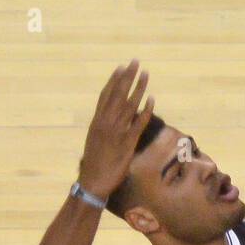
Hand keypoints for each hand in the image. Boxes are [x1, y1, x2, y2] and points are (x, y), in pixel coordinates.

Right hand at [78, 59, 155, 198]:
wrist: (92, 182)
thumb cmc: (94, 164)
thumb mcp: (95, 141)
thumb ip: (103, 127)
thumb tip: (110, 117)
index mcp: (97, 121)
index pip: (106, 95)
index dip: (114, 80)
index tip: (121, 67)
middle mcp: (106, 123)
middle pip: (118, 95)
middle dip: (127, 77)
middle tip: (135, 62)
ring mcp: (117, 132)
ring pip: (129, 105)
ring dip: (138, 88)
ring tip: (145, 74)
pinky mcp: (127, 143)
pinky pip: (138, 124)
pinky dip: (145, 111)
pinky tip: (152, 100)